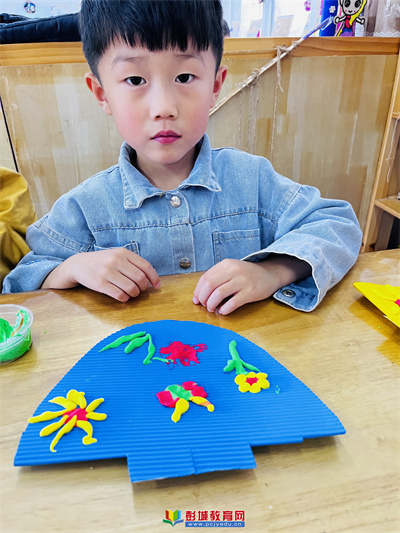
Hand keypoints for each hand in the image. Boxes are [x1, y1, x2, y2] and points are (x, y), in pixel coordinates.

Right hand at [41, 248, 159, 301]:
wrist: (79, 264)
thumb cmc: (103, 261)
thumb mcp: (117, 256)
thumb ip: (133, 264)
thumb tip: (151, 279)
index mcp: (123, 253)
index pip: (146, 266)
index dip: (154, 278)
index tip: (157, 286)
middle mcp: (116, 261)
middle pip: (140, 279)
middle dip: (143, 287)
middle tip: (140, 290)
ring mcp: (107, 272)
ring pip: (131, 288)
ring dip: (134, 294)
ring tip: (131, 293)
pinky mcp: (100, 284)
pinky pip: (120, 295)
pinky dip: (125, 298)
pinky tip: (123, 296)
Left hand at [193, 256, 311, 314]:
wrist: (270, 274)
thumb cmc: (246, 275)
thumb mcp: (231, 269)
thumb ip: (217, 278)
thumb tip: (200, 295)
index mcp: (226, 264)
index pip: (205, 278)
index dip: (197, 291)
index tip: (196, 300)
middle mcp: (233, 270)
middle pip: (209, 286)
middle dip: (203, 298)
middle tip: (204, 305)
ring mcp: (242, 281)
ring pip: (218, 294)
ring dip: (211, 304)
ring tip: (212, 309)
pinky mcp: (250, 292)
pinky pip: (232, 303)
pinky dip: (224, 309)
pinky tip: (223, 311)